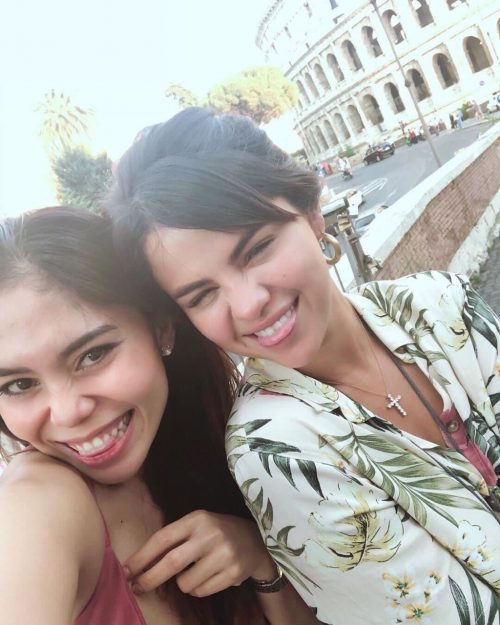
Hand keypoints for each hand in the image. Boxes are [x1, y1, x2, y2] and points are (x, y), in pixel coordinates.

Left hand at [124, 510, 276, 596]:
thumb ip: (174, 539)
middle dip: (149, 578)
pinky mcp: (232, 573)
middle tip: (136, 587)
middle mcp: (210, 534)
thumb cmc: (216, 533)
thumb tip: (139, 564)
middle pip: (171, 563)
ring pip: (185, 583)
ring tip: (195, 572)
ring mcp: (223, 554)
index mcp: (197, 519)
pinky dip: (198, 589)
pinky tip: (209, 576)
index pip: (163, 538)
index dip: (142, 556)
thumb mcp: (197, 525)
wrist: (256, 541)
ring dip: (182, 584)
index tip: (126, 570)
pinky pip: (201, 591)